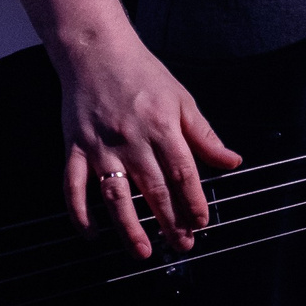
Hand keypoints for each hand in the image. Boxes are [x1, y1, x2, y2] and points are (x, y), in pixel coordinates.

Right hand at [54, 30, 240, 258]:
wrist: (96, 52)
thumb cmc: (143, 74)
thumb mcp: (182, 99)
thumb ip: (204, 135)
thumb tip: (232, 161)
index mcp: (162, 127)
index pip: (183, 172)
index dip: (194, 200)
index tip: (202, 222)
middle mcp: (131, 140)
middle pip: (154, 189)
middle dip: (170, 221)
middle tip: (181, 245)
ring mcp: (100, 146)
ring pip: (115, 196)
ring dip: (129, 227)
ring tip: (142, 252)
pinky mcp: (74, 148)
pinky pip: (73, 187)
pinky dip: (80, 214)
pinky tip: (92, 236)